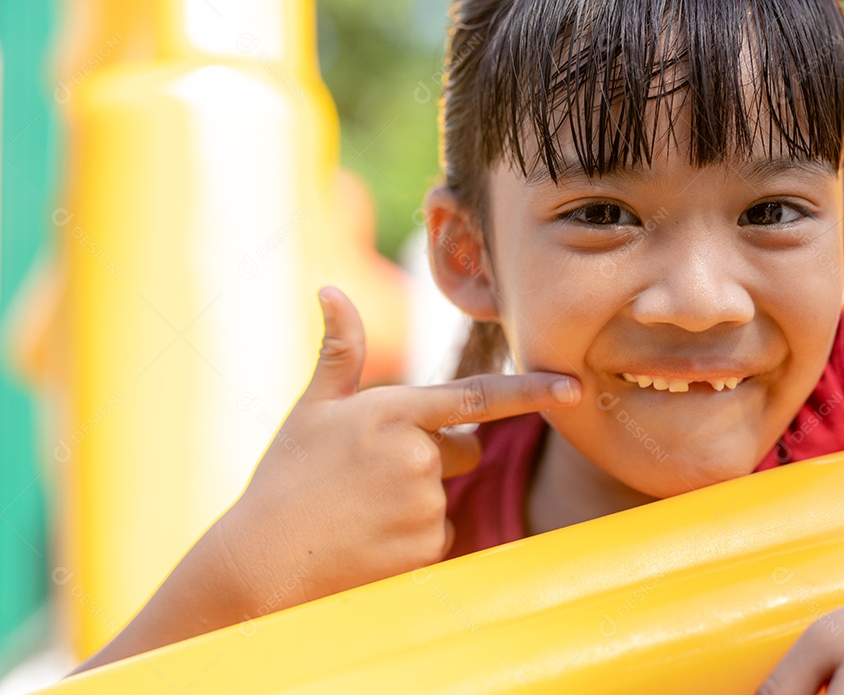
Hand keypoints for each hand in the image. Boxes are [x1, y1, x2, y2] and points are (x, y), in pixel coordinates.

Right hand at [219, 285, 580, 615]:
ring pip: (447, 496)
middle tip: (374, 475)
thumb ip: (340, 352)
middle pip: (463, 450)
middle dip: (435, 457)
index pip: (479, 396)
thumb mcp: (311, 410)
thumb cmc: (284, 481)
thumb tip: (331, 289)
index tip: (574, 386)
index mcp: (394, 413)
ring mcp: (425, 505)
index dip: (532, 391)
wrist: (259, 565)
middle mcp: (418, 456)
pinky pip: (440, 536)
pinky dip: (414, 539)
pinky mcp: (427, 549)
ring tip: (362, 512)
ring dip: (418, 500)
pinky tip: (370, 543)